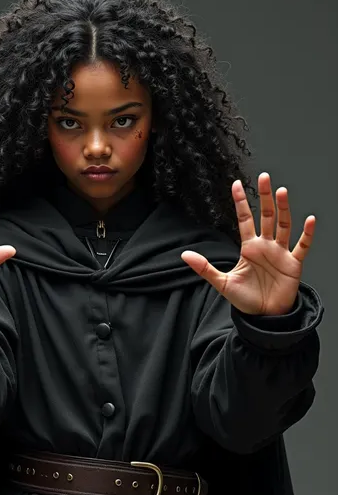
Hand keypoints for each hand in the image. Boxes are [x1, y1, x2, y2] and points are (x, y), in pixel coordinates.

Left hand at [181, 172, 315, 314]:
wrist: (264, 317)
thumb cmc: (246, 300)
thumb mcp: (222, 282)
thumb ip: (204, 267)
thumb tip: (184, 254)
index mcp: (249, 248)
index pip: (244, 219)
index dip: (240, 202)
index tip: (236, 184)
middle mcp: (266, 246)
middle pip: (266, 216)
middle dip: (265, 197)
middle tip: (264, 177)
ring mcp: (280, 253)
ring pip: (283, 225)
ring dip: (283, 209)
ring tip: (282, 192)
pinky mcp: (293, 264)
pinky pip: (302, 246)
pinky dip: (307, 234)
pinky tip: (309, 220)